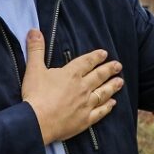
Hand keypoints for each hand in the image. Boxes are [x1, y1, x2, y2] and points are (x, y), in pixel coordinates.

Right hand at [22, 29, 122, 144]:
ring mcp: (86, 104)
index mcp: (71, 74)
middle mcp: (82, 87)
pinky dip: (107, 107)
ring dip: (112, 86)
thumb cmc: (35, 95)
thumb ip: (36, 49)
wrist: (37, 122)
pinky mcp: (85, 120)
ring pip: (103, 93)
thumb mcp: (33, 69)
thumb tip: (34, 30)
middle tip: (118, 66)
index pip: (87, 62)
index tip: (105, 53)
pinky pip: (100, 112)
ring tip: (120, 82)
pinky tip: (113, 104)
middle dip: (110, 69)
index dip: (96, 57)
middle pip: (99, 76)